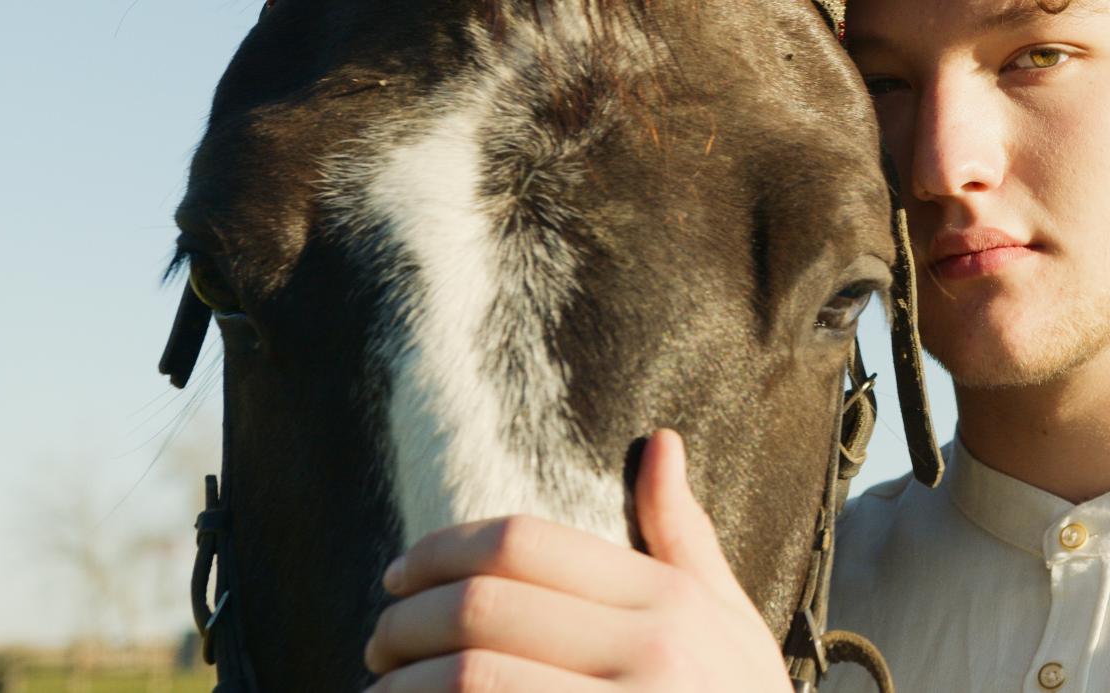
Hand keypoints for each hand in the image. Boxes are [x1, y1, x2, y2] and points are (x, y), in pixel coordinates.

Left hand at [366, 429, 788, 689]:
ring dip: (400, 684)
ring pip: (469, 676)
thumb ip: (685, 538)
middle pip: (484, 607)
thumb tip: (661, 443)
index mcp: (672, 603)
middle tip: (379, 640)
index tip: (400, 574)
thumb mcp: (730, 625)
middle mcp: (651, 655)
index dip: (442, 550)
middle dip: (405, 621)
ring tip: (382, 689)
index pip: (527, 544)